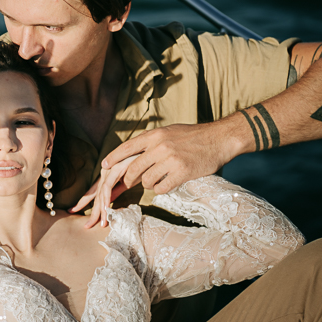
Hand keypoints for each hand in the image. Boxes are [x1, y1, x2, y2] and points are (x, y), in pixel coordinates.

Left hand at [68, 153, 141, 228]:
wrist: (147, 155)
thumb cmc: (138, 167)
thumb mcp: (126, 183)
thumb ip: (115, 192)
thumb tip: (107, 204)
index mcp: (106, 176)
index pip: (92, 192)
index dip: (83, 201)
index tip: (72, 210)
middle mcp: (105, 172)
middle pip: (96, 195)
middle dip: (93, 212)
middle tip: (87, 226)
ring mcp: (109, 170)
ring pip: (102, 193)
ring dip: (103, 209)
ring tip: (103, 223)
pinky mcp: (115, 168)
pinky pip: (109, 186)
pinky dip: (107, 198)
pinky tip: (106, 208)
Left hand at [96, 123, 228, 198]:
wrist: (218, 139)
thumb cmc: (193, 136)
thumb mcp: (168, 132)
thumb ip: (152, 141)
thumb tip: (135, 152)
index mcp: (155, 135)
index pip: (127, 147)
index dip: (113, 157)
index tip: (104, 165)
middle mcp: (159, 146)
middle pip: (133, 168)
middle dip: (128, 179)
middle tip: (129, 183)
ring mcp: (170, 160)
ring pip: (146, 180)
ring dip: (148, 184)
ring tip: (155, 180)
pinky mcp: (181, 173)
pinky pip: (161, 188)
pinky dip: (160, 189)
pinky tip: (166, 184)